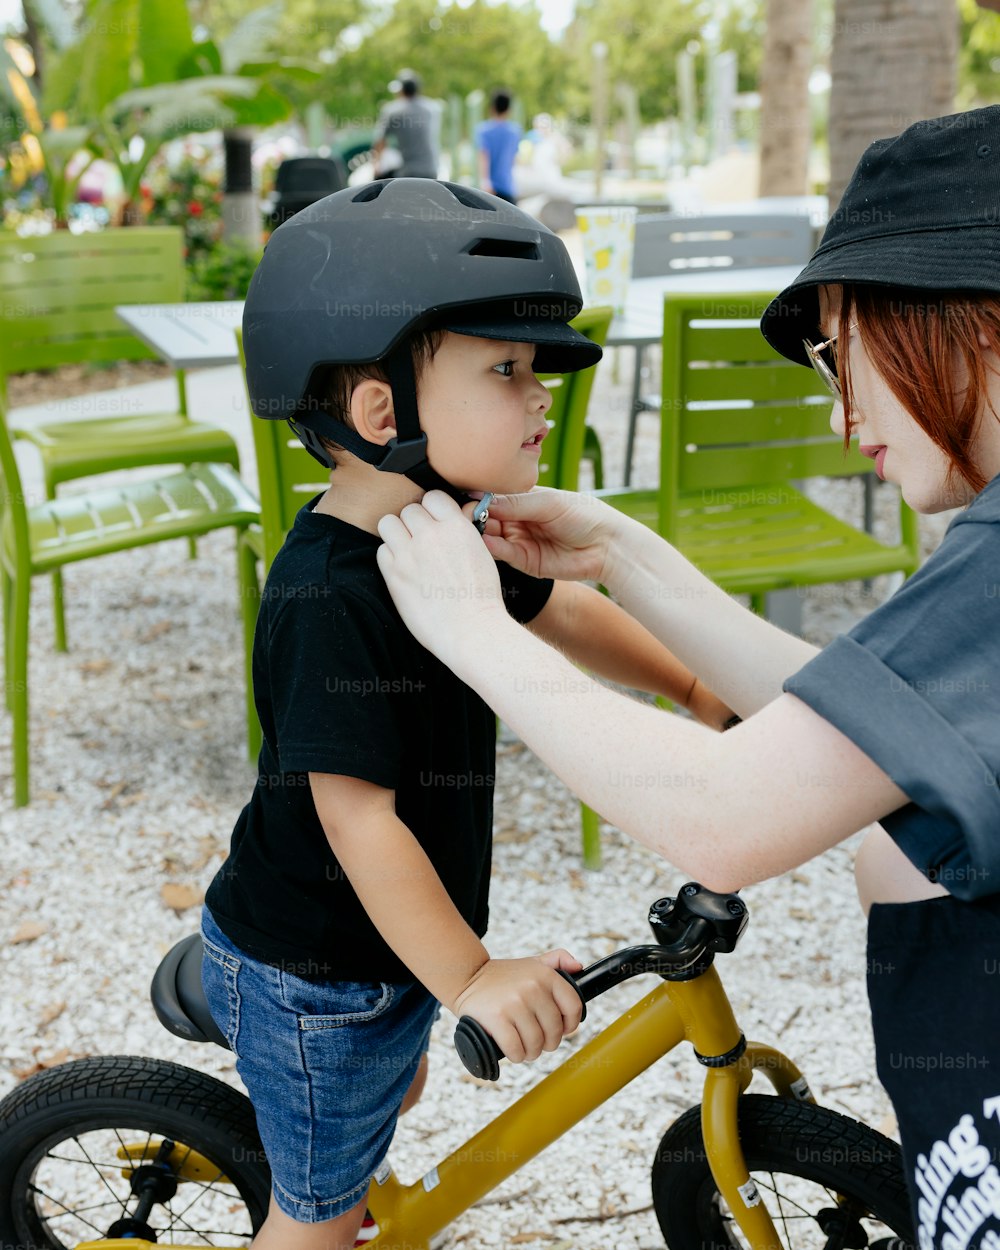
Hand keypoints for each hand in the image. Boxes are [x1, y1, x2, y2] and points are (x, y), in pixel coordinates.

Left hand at [376, 492, 508, 661]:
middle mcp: (431, 535)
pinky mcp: (394, 574)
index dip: (432, 509)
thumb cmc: (481, 597)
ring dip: (396, 534)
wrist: (471, 629)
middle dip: (414, 523)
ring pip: (388, 523)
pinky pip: (381, 551)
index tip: (434, 522)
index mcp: (457, 527)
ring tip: (406, 550)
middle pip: (409, 510)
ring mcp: (410, 554)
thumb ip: (461, 530)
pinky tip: (403, 570)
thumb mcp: (481, 552)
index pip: (433, 496)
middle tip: (421, 541)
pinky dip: (389, 557)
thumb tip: (451, 516)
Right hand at [450, 949, 583, 1063]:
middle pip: (554, 1031)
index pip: (573, 1006)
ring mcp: (514, 1003)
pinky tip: (513, 1051)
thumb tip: (578, 967)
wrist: (467, 976)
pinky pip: (516, 1049)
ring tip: (526, 1048)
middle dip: (548, 1043)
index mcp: (546, 975)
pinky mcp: (497, 1018)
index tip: (561, 1030)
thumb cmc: (504, 976)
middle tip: (537, 1042)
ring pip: (536, 1043)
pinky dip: (517, 1056)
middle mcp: (533, 987)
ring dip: (532, 1052)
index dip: (570, 1024)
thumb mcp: (532, 962)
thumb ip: (558, 960)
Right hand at [477, 487, 616, 582]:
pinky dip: (492, 549)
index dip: (479, 499)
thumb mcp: (548, 503)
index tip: (467, 500)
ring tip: (471, 530)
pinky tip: (486, 543)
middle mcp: (517, 521)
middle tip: (465, 517)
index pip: (493, 498)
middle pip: (487, 519)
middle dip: (475, 517)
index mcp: (523, 501)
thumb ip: (515, 503)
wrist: (606, 545)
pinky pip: (503, 554)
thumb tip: (481, 499)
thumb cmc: (582, 515)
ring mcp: (520, 541)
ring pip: (491, 537)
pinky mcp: (524, 562)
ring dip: (480, 534)